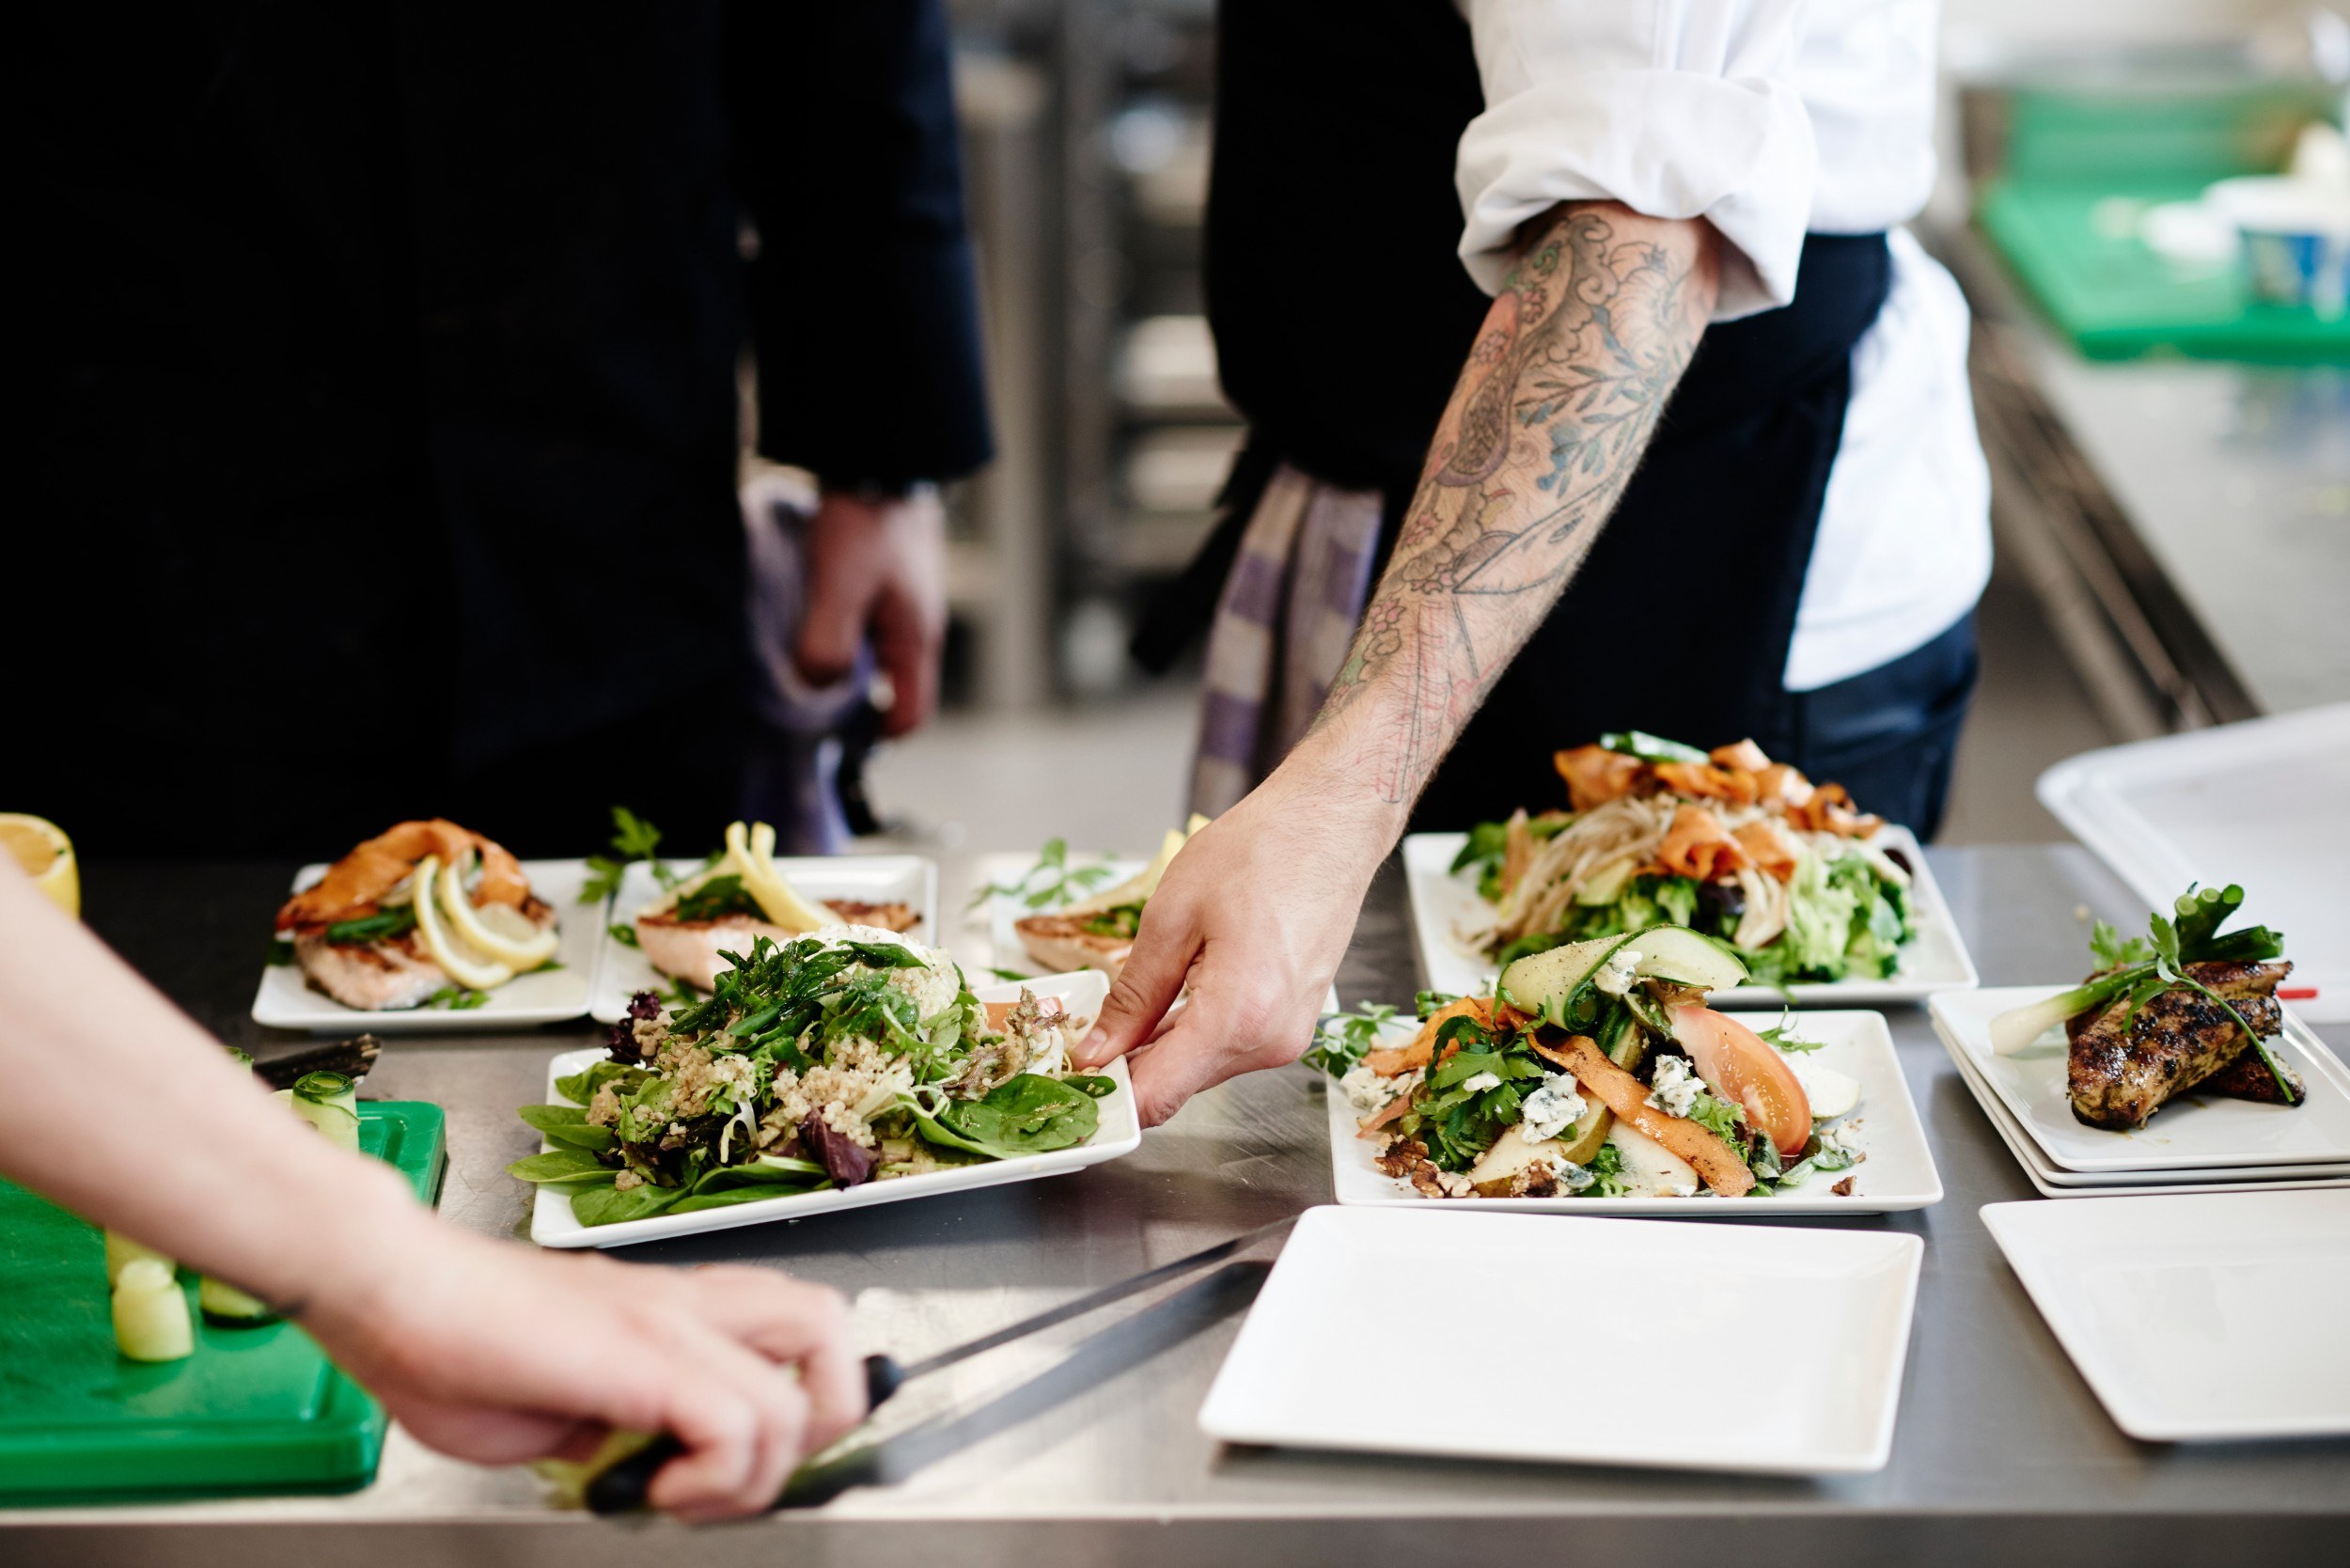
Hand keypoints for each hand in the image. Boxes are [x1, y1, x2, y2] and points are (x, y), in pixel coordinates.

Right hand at [302, 1211, 863, 1522]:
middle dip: (822, 1416)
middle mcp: (687, 1305)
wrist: (390, 1290)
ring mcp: (669, 1322)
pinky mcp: (642, 1355)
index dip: (806, 1398)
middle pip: (829, 1328)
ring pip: (803, 1380)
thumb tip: (643, 1460)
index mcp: (673, 1310)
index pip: (797, 1327)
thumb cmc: (449, 1339)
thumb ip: (617, 1422)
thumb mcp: (558, 1400)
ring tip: (690, 1490)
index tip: (753, 1463)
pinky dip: (716, 1475)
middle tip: (749, 1471)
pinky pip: (738, 1422)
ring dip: (762, 1467)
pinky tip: (654, 1487)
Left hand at [794, 487, 946, 736]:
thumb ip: (827, 647)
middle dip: (852, 705)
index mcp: (915, 640)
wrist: (879, 455)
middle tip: (805, 703)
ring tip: (800, 662)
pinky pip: (866, 629)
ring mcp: (904, 606)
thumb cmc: (864, 523)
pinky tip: (809, 623)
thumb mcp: (839, 589)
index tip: (831, 736)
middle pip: (891, 691)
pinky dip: (840, 637)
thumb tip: (813, 692)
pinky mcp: (886, 585)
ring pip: (875, 659)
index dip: (875, 737)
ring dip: (841, 667)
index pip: (910, 716)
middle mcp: (916, 629)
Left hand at [1071, 764, 1397, 1124]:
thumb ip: (1133, 996)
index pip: (1157, 1096)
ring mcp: (1287, 1035)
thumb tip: (1100, 1049)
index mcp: (1238, 1018)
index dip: (1106, 1095)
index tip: (1069, 1078)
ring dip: (1161, 1047)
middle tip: (1081, 1033)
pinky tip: (1173, 994)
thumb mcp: (1171, 918)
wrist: (1329, 825)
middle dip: (1128, 1067)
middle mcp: (1270, 1041)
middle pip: (1178, 1085)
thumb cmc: (1261, 852)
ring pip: (1202, 1067)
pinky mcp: (1293, 1021)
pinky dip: (1193, 1031)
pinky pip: (1229, 1045)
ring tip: (1126, 1004)